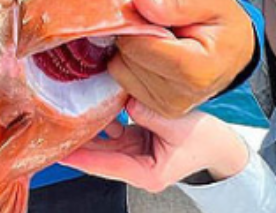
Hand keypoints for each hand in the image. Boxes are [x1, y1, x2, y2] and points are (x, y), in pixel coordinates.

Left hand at [62, 99, 248, 191]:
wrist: (222, 146)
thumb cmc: (206, 141)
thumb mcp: (178, 125)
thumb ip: (150, 113)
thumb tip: (125, 100)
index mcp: (146, 174)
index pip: (106, 165)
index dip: (82, 158)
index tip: (59, 151)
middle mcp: (137, 168)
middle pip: (100, 156)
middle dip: (79, 141)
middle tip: (54, 127)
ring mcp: (135, 155)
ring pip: (104, 143)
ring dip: (91, 127)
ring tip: (72, 110)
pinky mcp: (137, 142)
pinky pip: (115, 132)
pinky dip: (107, 119)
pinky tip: (100, 105)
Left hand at [108, 0, 255, 117]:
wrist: (233, 56)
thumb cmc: (225, 27)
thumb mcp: (214, 1)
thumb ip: (177, 1)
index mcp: (196, 71)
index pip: (138, 45)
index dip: (138, 20)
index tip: (154, 9)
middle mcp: (179, 97)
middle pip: (126, 57)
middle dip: (135, 33)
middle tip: (160, 24)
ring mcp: (166, 108)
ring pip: (119, 68)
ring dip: (132, 48)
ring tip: (161, 40)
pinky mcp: (154, 110)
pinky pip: (122, 79)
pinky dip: (132, 62)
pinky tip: (154, 54)